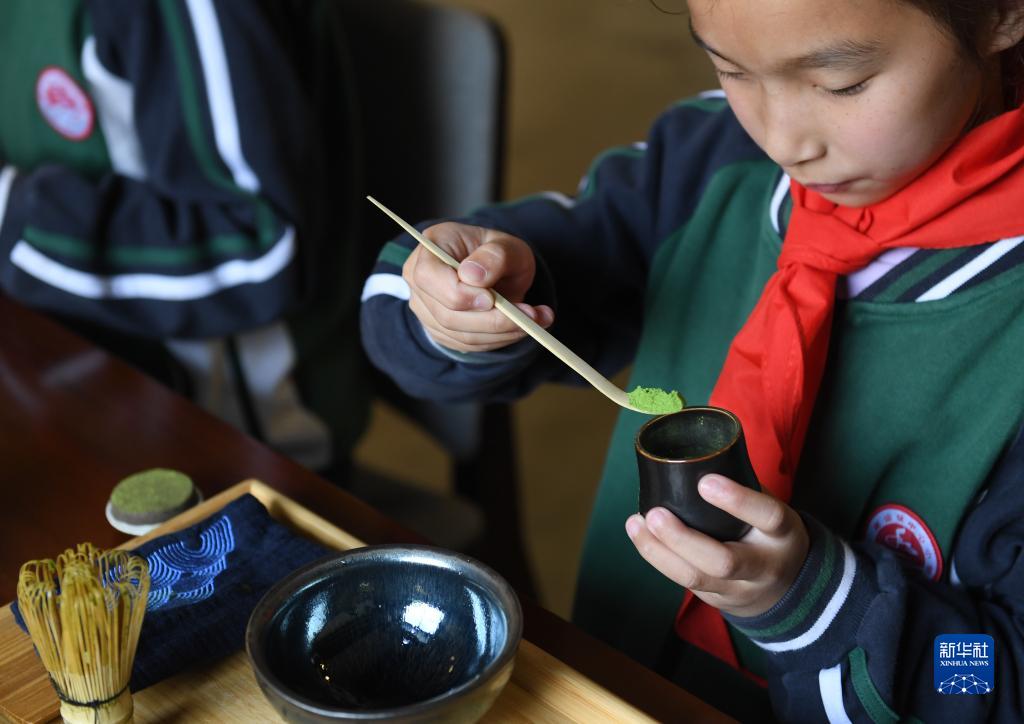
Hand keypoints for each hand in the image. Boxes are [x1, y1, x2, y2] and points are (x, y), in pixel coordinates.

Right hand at [403, 222, 554, 351]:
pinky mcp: (442, 332)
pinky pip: (470, 344)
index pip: (428, 277)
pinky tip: (523, 327)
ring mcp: (427, 310)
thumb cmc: (497, 253)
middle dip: (492, 320)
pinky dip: (500, 339)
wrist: (496, 271)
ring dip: (502, 332)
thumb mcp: (506, 244)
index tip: (491, 298)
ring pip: (461, 335)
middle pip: (447, 314)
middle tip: (530, 314)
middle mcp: (419, 282)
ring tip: (537, 319)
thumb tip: (472, 276)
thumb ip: (494, 255)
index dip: (458, 293)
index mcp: (430, 249)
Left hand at [625, 474, 808, 617]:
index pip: (767, 517)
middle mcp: (764, 567)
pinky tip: (640, 536)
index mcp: (783, 534)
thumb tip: (695, 452)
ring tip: (636, 524)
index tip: (705, 481)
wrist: (788, 587)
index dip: (738, 500)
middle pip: (723, 562)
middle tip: (656, 513)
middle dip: (683, 539)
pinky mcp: (716, 600)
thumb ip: (742, 486)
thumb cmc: (769, 532)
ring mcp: (739, 590)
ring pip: (695, 579)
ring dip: (659, 552)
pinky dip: (658, 558)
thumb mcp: (770, 508)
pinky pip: (684, 582)